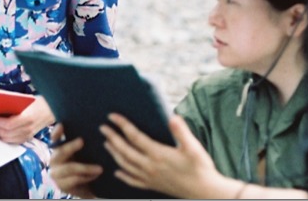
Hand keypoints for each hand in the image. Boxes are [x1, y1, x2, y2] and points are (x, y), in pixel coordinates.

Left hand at [0, 95, 54, 143]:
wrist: (54, 109)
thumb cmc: (40, 102)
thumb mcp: (27, 99)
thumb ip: (13, 104)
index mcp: (28, 118)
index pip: (7, 125)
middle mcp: (28, 129)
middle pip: (4, 133)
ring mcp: (28, 135)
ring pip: (6, 139)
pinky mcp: (27, 138)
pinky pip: (11, 141)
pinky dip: (2, 136)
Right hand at [49, 124, 100, 197]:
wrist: (86, 187)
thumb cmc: (86, 164)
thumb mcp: (85, 152)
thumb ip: (84, 142)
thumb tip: (97, 126)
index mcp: (59, 148)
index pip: (54, 138)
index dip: (56, 132)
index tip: (61, 125)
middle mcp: (54, 159)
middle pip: (60, 151)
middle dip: (71, 146)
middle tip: (82, 141)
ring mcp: (56, 173)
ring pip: (70, 168)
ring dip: (86, 168)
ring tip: (100, 168)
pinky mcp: (61, 185)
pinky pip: (75, 179)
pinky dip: (87, 177)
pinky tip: (97, 175)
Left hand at [102, 113, 229, 198]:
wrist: (204, 192)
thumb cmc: (200, 168)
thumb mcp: (193, 147)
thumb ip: (181, 131)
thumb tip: (172, 117)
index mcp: (158, 154)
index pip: (135, 137)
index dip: (122, 125)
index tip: (112, 116)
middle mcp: (149, 166)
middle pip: (125, 150)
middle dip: (112, 138)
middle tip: (102, 128)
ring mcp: (149, 178)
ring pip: (125, 165)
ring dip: (114, 153)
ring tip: (106, 144)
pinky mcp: (153, 185)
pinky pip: (133, 181)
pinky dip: (123, 175)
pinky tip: (117, 172)